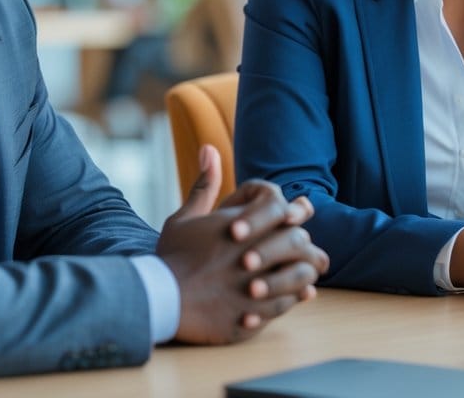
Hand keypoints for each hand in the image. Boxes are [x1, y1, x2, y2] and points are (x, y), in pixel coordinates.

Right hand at [157, 146, 326, 343]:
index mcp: (241, 225)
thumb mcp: (184, 218)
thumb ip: (204, 186)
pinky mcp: (255, 315)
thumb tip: (210, 149)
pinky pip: (287, 304)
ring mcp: (257, 286)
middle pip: (299, 241)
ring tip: (301, 273)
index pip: (284, 208)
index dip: (292, 211)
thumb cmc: (172, 257)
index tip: (287, 219)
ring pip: (301, 275)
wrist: (160, 301)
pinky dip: (293, 298)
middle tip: (298, 246)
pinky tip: (292, 296)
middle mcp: (255, 253)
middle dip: (301, 242)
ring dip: (303, 271)